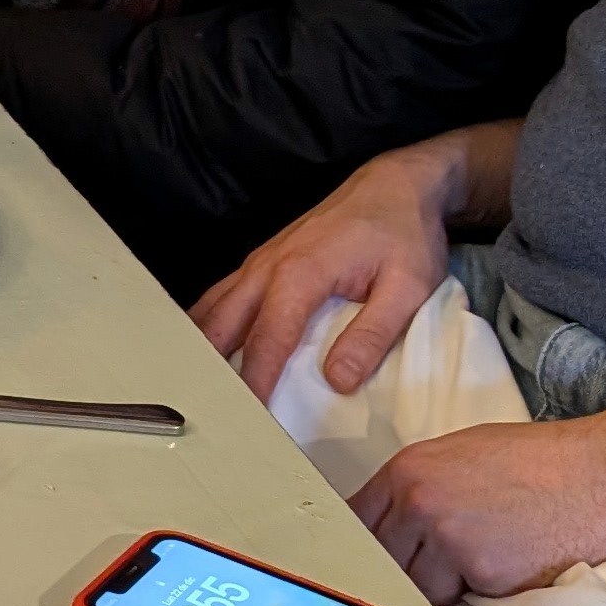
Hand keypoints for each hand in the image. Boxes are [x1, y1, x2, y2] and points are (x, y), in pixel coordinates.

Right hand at [189, 142, 461, 399]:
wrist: (396, 185)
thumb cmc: (404, 234)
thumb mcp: (407, 287)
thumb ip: (373, 334)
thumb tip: (337, 381)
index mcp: (300, 274)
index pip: (266, 341)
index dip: (254, 384)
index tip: (249, 421)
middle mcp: (268, 266)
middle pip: (220, 325)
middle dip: (210, 368)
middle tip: (208, 411)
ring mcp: (260, 261)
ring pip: (212, 309)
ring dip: (201, 347)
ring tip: (198, 389)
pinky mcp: (263, 261)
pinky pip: (222, 296)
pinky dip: (208, 325)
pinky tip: (208, 349)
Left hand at [352, 410, 605, 603]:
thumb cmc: (542, 460)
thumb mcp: (462, 455)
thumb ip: (419, 486)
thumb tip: (389, 522)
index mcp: (408, 470)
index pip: (355, 522)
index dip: (363, 546)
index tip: (366, 564)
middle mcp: (419, 503)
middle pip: (382, 560)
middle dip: (404, 569)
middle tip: (437, 567)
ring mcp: (450, 539)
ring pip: (420, 586)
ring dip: (444, 585)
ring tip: (486, 558)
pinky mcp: (486, 572)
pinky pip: (465, 598)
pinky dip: (482, 593)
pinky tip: (511, 566)